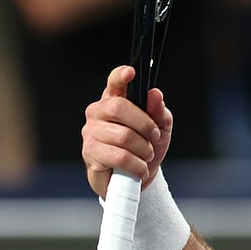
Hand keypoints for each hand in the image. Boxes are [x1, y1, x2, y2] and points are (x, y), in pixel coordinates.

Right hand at [82, 65, 172, 197]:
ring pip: (123, 136)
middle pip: (119, 107)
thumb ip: (158, 111)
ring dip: (144, 149)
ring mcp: (91, 132)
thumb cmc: (146, 147)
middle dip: (144, 124)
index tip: (131, 72)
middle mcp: (98, 112)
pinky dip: (137, 164)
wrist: (136, 177)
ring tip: (146, 155)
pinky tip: (139, 168)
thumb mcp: (160, 128)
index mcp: (116, 100)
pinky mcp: (90, 153)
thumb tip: (155, 94)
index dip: (121, 76)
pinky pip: (119, 156)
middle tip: (154, 137)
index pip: (114, 82)